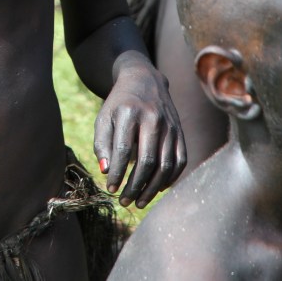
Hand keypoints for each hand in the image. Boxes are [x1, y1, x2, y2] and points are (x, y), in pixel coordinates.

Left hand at [93, 51, 185, 207]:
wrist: (144, 80)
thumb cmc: (119, 104)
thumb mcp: (104, 117)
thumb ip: (101, 143)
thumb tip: (105, 170)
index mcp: (129, 113)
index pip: (123, 151)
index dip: (117, 173)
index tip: (110, 189)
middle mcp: (152, 118)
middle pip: (147, 161)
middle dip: (134, 186)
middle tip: (124, 201)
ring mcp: (170, 124)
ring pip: (165, 164)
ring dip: (152, 188)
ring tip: (139, 202)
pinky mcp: (180, 131)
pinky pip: (180, 161)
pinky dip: (170, 179)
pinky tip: (157, 189)